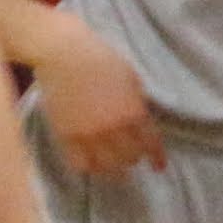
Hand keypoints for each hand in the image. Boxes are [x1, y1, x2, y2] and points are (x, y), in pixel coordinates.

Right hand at [34, 29, 163, 177]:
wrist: (64, 54)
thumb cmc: (100, 59)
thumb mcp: (130, 78)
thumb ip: (137, 103)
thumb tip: (140, 122)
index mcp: (134, 112)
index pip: (151, 144)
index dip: (157, 158)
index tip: (158, 166)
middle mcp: (114, 128)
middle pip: (130, 158)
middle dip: (133, 158)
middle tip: (130, 156)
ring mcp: (89, 134)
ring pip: (106, 167)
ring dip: (113, 168)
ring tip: (111, 165)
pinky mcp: (67, 136)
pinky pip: (80, 163)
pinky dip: (89, 167)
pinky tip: (90, 164)